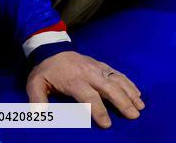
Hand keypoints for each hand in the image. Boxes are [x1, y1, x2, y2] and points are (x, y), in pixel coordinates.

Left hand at [26, 51, 143, 128]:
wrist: (54, 49)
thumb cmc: (46, 71)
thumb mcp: (35, 83)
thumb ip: (37, 99)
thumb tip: (39, 115)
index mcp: (75, 81)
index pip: (91, 98)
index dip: (99, 111)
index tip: (108, 124)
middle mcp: (91, 74)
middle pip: (111, 89)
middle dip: (123, 102)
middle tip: (134, 115)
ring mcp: (100, 69)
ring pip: (118, 81)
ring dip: (131, 93)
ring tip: (140, 106)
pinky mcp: (104, 66)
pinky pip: (119, 74)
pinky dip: (130, 83)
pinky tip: (137, 93)